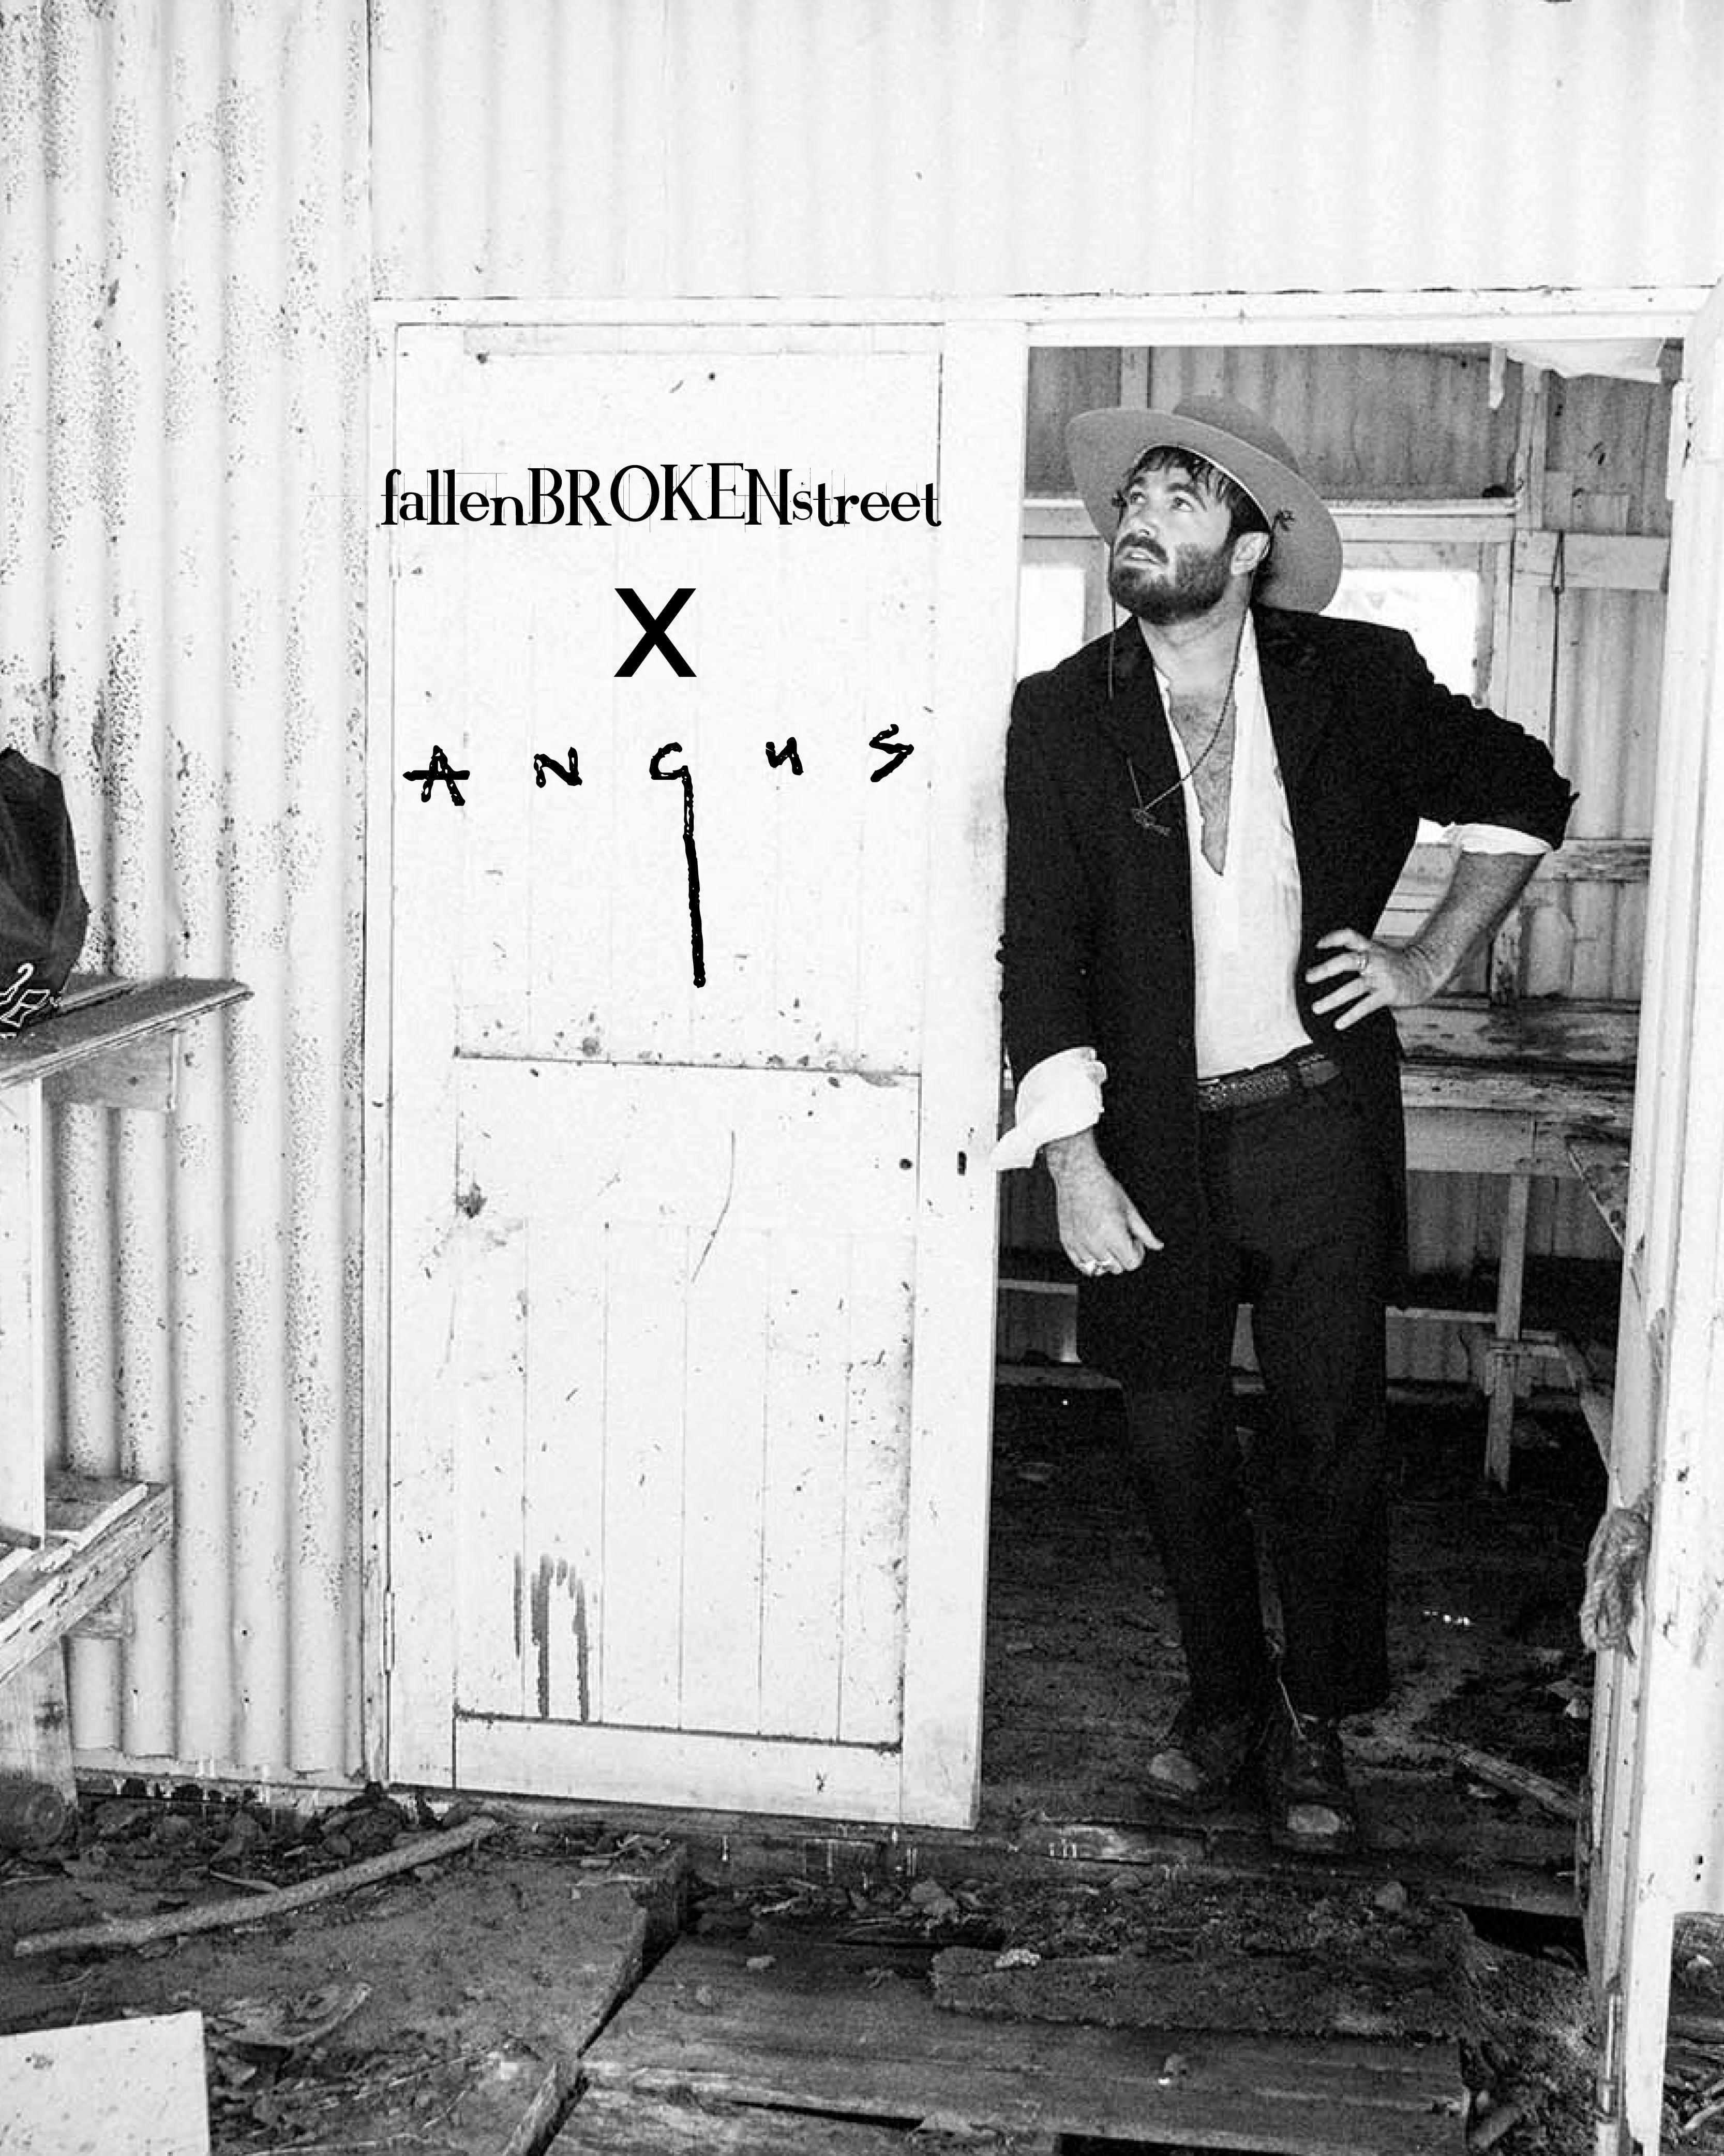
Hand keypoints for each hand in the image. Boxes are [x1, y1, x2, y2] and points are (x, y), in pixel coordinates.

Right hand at [1048, 1142, 1161, 1275]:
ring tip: (1107, 1241)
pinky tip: (1094, 1247)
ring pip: (1098, 1269)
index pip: (1131, 1263)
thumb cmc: (1102, 1187)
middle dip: (1122, 1255)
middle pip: (1116, 1268)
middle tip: (1121, 1238)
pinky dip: (1089, 1261)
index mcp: (1112, 1234)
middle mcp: (1094, 1242)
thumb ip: (1145, 1232)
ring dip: (1106, 1259)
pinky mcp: (1067, 1241)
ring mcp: (1079, 1243)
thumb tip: (1157, 1245)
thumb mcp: (1130, 1209)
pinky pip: (1080, 1264)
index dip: (1137, 1252)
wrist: (1077, 1175)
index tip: (1134, 1240)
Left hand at [1306, 928, 1444, 1029]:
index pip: (1350, 936)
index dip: (1333, 938)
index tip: (1317, 945)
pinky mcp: (1388, 994)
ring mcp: (1381, 977)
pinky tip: (1339, 1023)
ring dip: (1332, 999)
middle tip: (1308, 978)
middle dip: (1326, 969)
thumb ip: (1359, 954)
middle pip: (1348, 960)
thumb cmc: (1396, 964)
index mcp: (1371, 947)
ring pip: (1354, 987)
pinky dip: (1351, 1015)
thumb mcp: (1378, 952)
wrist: (1425, 970)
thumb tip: (1330, 964)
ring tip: (1316, 1007)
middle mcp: (1375, 960)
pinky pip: (1366, 1005)